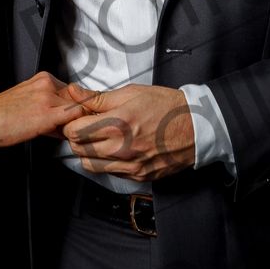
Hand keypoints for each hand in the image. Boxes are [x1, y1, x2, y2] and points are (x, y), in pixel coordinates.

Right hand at [0, 71, 86, 147]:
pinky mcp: (48, 113)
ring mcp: (49, 97)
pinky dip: (75, 127)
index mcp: (43, 79)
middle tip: (71, 128)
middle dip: (78, 115)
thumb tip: (64, 117)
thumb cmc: (1, 113)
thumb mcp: (27, 99)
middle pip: (79, 98)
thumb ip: (48, 103)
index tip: (73, 118)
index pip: (73, 91)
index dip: (75, 107)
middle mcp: (48, 84)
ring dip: (76, 122)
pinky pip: (75, 117)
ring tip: (64, 133)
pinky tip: (64, 135)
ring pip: (79, 107)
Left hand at [60, 83, 195, 181]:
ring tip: (99, 138)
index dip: (72, 122)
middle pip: (78, 149)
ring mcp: (130, 165)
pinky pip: (110, 173)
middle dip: (77, 136)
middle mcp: (122, 148)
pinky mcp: (139, 175)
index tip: (79, 117)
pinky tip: (115, 148)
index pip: (74, 131)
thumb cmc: (166, 106)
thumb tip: (73, 93)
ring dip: (88, 152)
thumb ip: (98, 97)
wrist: (196, 126)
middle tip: (87, 126)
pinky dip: (106, 162)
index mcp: (118, 123)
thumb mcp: (131, 93)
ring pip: (90, 165)